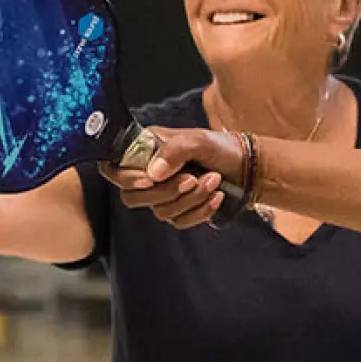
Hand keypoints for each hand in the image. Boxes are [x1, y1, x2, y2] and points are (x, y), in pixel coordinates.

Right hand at [95, 128, 241, 229]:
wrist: (246, 167)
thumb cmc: (220, 148)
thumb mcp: (198, 140)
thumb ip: (174, 150)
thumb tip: (153, 173)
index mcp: (144, 150)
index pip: (114, 169)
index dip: (125, 179)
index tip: (149, 180)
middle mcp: (148, 174)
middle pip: (133, 197)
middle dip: (165, 192)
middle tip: (192, 179)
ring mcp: (161, 195)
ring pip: (160, 211)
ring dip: (191, 199)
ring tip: (214, 180)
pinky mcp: (178, 212)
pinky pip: (179, 222)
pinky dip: (200, 211)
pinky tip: (216, 196)